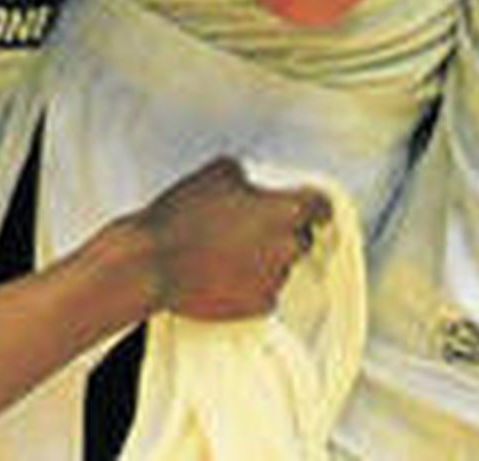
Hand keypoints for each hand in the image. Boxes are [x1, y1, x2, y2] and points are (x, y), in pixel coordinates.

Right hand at [134, 158, 330, 320]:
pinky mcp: (259, 307)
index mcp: (286, 210)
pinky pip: (265, 292)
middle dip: (284, 233)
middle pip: (302, 238)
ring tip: (230, 252)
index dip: (315, 206)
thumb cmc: (186, 213)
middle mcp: (288, 247)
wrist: (155, 263)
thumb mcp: (221, 170)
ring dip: (265, 259)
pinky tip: (225, 274)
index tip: (308, 208)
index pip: (323, 207)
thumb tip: (255, 183)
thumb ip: (252, 176)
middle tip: (253, 228)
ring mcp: (275, 280)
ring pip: (281, 266)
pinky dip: (251, 284)